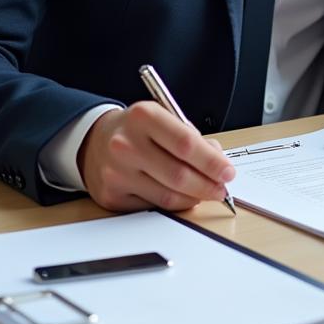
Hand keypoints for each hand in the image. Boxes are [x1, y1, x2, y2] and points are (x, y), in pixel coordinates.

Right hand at [78, 104, 234, 212]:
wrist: (95, 140)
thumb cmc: (139, 129)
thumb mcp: (165, 119)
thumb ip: (193, 138)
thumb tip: (219, 164)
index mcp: (144, 117)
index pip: (186, 143)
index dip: (212, 162)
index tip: (228, 172)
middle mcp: (126, 144)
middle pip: (178, 174)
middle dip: (207, 185)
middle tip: (221, 188)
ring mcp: (116, 172)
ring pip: (167, 196)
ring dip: (194, 198)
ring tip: (206, 193)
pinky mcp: (111, 196)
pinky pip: (152, 206)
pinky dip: (173, 204)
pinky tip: (181, 197)